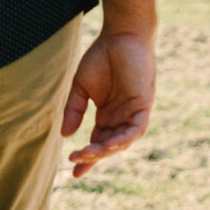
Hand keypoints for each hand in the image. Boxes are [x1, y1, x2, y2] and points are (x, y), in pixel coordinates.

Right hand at [63, 26, 155, 177]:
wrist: (121, 36)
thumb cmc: (101, 58)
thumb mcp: (80, 87)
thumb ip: (74, 110)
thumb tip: (65, 135)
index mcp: (107, 115)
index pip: (97, 143)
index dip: (87, 158)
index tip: (74, 173)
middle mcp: (121, 118)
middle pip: (108, 146)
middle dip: (92, 156)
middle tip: (75, 162)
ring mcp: (133, 113)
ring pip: (122, 141)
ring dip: (105, 150)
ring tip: (87, 154)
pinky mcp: (144, 106)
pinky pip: (136, 129)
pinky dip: (124, 138)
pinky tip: (109, 144)